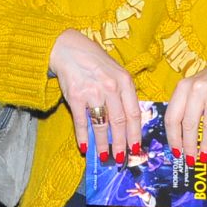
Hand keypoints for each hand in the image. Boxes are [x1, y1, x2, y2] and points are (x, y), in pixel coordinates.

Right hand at [49, 29, 141, 162]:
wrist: (70, 48)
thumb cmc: (95, 62)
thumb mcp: (116, 72)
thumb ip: (123, 94)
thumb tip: (129, 122)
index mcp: (124, 82)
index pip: (134, 113)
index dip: (135, 134)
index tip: (136, 148)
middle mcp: (110, 87)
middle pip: (119, 122)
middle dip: (121, 143)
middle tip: (121, 158)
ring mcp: (92, 92)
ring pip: (101, 124)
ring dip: (103, 144)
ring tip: (104, 156)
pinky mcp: (75, 96)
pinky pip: (81, 122)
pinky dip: (83, 136)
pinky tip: (85, 147)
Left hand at [164, 55, 206, 165]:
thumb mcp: (195, 89)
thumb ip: (186, 108)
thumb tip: (181, 139)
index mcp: (183, 87)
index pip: (172, 116)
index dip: (173, 137)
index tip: (176, 152)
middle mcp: (197, 87)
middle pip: (189, 123)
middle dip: (189, 145)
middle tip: (190, 159)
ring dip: (206, 144)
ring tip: (205, 156)